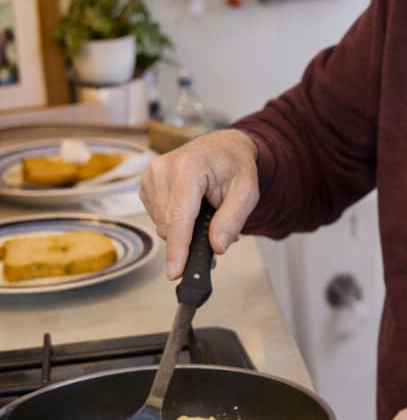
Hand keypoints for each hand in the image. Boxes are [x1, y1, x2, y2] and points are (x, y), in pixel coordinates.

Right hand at [139, 128, 259, 278]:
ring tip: (206, 213)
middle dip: (191, 238)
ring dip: (184, 229)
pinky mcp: (145, 184)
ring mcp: (150, 176)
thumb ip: (232, 219)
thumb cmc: (235, 166)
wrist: (222, 147)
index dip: (178, 248)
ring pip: (162, 225)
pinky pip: (158, 218)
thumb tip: (217, 247)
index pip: (179, 216)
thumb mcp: (247, 191)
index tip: (176, 272)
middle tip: (216, 232)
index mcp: (188, 167)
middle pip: (170, 225)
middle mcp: (162, 169)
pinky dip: (175, 221)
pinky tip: (191, 208)